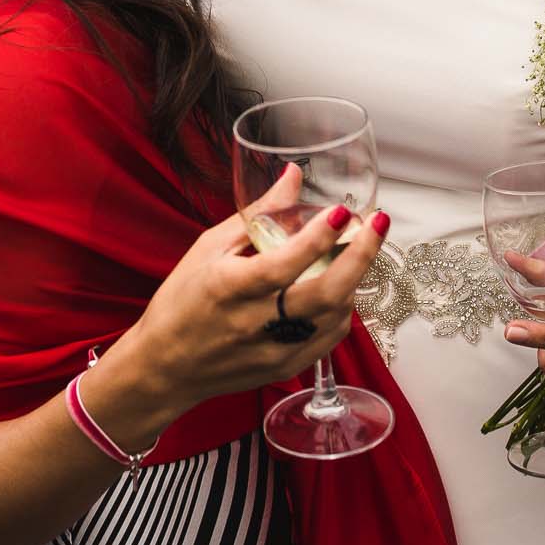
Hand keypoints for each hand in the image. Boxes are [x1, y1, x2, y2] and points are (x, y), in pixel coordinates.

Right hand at [114, 165, 389, 413]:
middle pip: (324, 294)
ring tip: (358, 250)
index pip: (282, 265)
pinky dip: (343, 309)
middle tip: (377, 224)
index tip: (341, 212)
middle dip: (360, 256)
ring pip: (334, 316)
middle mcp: (255, 322)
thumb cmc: (182, 300)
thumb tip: (294, 177)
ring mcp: (274, 350)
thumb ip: (258, 215)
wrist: (166, 367)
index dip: (316, 238)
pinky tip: (341, 287)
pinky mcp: (285, 367)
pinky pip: (330, 338)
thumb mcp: (209, 248)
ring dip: (354, 279)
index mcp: (229, 288)